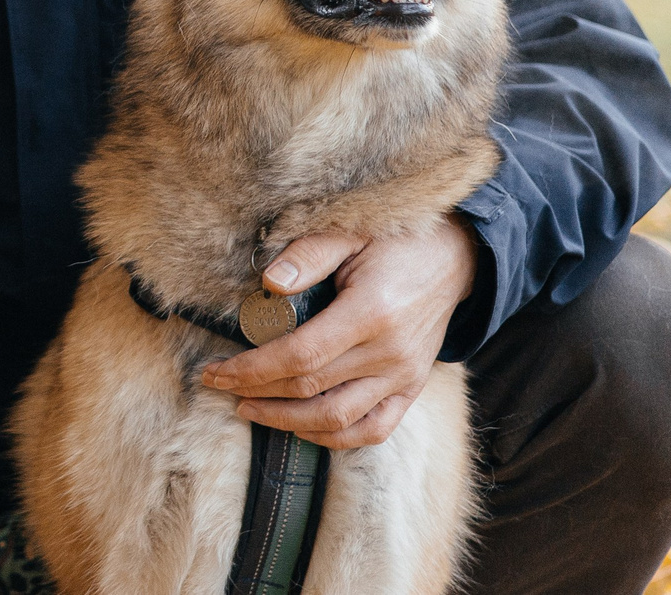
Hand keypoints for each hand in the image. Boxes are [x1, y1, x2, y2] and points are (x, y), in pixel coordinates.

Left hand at [194, 216, 479, 449]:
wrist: (453, 258)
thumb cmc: (393, 241)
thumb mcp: (349, 233)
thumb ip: (308, 255)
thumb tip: (268, 282)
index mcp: (371, 312)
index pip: (300, 356)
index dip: (252, 369)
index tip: (217, 371)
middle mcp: (390, 353)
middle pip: (311, 390)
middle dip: (257, 392)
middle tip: (221, 386)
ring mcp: (404, 377)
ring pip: (338, 419)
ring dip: (287, 420)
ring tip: (250, 408)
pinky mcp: (411, 389)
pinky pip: (373, 430)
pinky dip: (334, 437)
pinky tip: (300, 426)